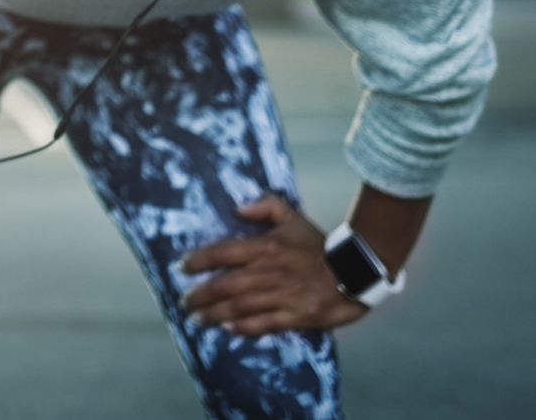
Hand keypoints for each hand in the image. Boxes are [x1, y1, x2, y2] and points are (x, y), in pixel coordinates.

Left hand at [178, 194, 370, 336]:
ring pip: (239, 307)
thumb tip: (237, 208)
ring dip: (214, 314)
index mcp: (266, 247)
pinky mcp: (294, 316)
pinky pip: (263, 324)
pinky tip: (227, 328)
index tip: (182, 267)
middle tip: (184, 302)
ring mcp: (281, 296)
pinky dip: (243, 327)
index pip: (223, 252)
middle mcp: (268, 272)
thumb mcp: (293, 217)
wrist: (354, 271)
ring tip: (196, 319)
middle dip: (201, 294)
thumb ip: (266, 207)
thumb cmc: (318, 245)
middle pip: (226, 285)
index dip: (199, 260)